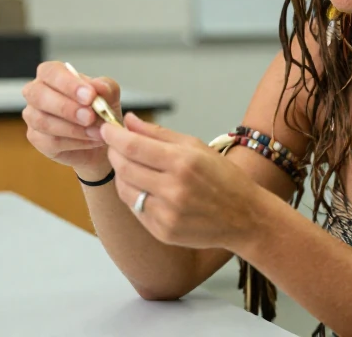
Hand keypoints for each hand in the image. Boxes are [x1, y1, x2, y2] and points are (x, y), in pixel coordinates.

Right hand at [21, 61, 122, 174]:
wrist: (101, 137)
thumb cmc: (99, 110)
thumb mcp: (109, 95)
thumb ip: (105, 88)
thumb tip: (97, 86)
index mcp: (51, 75)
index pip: (50, 72)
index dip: (68, 84)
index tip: (90, 96)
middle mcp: (36, 92)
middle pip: (38, 95)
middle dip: (66, 107)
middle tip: (91, 116)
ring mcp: (33, 116)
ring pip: (43, 121)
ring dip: (74, 128)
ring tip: (98, 132)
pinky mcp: (36, 138)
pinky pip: (50, 141)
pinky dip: (75, 142)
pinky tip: (92, 140)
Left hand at [101, 114, 263, 250]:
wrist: (245, 217)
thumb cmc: (223, 178)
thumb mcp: (196, 147)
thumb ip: (158, 133)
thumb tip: (127, 120)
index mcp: (183, 162)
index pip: (133, 146)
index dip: (114, 136)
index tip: (106, 128)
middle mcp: (174, 189)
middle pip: (124, 168)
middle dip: (114, 153)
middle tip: (116, 146)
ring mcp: (167, 214)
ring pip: (125, 190)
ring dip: (122, 175)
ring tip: (133, 166)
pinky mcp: (163, 231)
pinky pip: (136, 209)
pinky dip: (135, 195)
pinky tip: (146, 188)